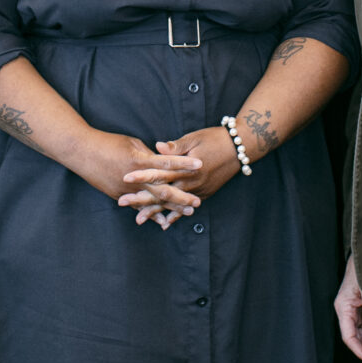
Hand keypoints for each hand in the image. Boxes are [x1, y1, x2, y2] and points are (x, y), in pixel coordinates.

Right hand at [68, 129, 196, 218]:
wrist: (82, 152)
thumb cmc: (108, 142)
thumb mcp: (132, 144)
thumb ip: (149, 155)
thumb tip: (162, 162)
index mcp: (139, 160)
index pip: (167, 163)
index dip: (184, 164)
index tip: (200, 165)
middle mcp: (135, 178)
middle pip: (163, 189)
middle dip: (182, 197)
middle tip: (198, 202)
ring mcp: (127, 189)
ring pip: (153, 201)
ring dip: (171, 208)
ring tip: (187, 213)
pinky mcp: (119, 195)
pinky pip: (139, 206)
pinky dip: (151, 214)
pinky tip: (163, 222)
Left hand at [120, 127, 243, 226]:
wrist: (240, 148)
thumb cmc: (215, 138)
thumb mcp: (194, 138)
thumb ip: (176, 147)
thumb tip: (158, 147)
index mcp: (186, 168)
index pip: (160, 172)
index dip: (142, 176)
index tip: (125, 178)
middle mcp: (191, 182)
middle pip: (162, 193)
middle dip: (141, 199)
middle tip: (121, 202)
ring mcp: (198, 190)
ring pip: (173, 204)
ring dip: (155, 211)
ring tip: (138, 219)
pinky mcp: (204, 193)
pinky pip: (186, 207)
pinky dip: (176, 215)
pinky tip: (165, 224)